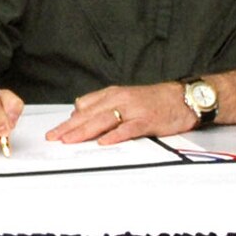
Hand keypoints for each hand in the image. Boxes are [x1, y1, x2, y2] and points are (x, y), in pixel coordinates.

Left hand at [45, 82, 193, 143]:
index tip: (55, 131)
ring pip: (104, 120)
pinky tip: (104, 142)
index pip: (84, 107)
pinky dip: (115, 135)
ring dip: (85, 131)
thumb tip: (80, 113)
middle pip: (90, 114)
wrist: (181, 97)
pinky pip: (128, 128)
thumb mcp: (124, 98)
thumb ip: (103, 106)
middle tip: (54, 137)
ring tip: (70, 140)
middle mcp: (120, 99)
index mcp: (113, 94)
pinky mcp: (146, 120)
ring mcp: (133, 109)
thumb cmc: (153, 101)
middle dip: (70, 127)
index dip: (68, 120)